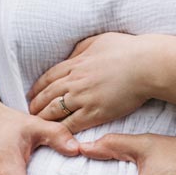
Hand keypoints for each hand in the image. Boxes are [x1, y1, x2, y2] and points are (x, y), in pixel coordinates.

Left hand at [28, 33, 149, 132]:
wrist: (146, 65)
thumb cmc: (127, 50)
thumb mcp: (98, 41)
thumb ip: (81, 49)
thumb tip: (71, 56)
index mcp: (75, 63)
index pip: (48, 78)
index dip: (37, 88)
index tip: (31, 95)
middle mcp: (75, 81)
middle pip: (47, 95)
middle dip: (35, 105)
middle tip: (29, 112)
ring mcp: (84, 98)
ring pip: (55, 111)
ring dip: (43, 118)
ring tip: (38, 124)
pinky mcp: (95, 112)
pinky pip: (72, 124)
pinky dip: (61, 129)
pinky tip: (56, 134)